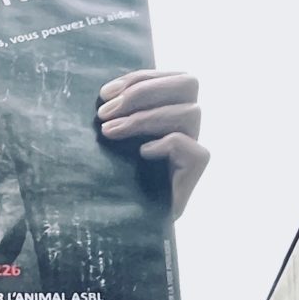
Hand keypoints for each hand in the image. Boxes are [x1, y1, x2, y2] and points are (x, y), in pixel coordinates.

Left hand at [97, 70, 207, 217]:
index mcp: (171, 107)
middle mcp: (187, 123)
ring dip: (145, 118)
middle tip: (106, 113)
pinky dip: (167, 145)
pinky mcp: (196, 169)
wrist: (127, 222)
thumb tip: (102, 95)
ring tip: (110, 132)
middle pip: (188, 83)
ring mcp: (194, 144)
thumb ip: (116, 113)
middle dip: (144, 92)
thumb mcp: (111, 140)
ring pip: (189, 112)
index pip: (168, 76)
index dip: (137, 78)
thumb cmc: (115, 177)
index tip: (104, 94)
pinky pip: (192, 147)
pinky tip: (142, 155)